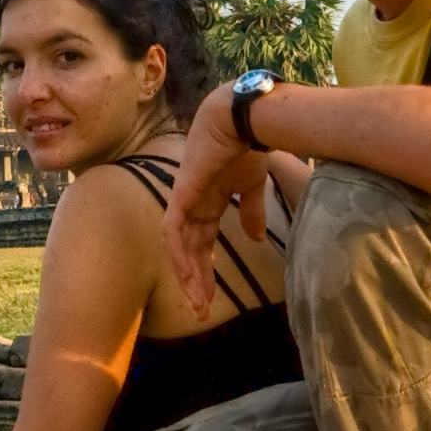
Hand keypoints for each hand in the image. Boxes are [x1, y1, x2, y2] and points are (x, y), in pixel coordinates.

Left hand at [164, 90, 268, 316]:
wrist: (243, 120)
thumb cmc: (248, 146)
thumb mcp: (253, 187)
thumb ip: (252, 212)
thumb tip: (256, 239)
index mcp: (210, 203)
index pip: (203, 244)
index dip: (207, 271)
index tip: (213, 298)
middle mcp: (194, 205)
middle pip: (190, 251)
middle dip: (196, 282)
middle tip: (202, 310)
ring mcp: (185, 201)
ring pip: (179, 248)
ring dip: (188, 276)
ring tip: (199, 302)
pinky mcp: (182, 195)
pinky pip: (173, 231)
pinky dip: (178, 254)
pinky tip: (187, 275)